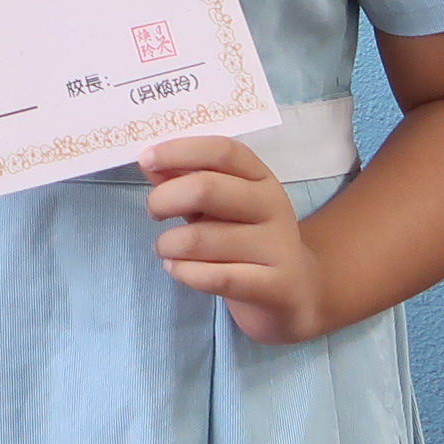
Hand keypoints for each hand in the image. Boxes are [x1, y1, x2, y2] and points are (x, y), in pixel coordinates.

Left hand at [142, 135, 329, 344]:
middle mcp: (273, 206)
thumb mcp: (218, 205)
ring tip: (165, 248)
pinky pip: (216, 277)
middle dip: (165, 198)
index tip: (146, 159)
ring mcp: (278, 247)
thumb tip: (149, 163)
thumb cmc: (245, 239)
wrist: (297, 292)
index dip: (180, 150)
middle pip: (208, 189)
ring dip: (169, 244)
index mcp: (260, 177)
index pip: (222, 151)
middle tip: (153, 212)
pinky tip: (176, 269)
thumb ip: (186, 181)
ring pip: (203, 238)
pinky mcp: (275, 286)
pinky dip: (184, 272)